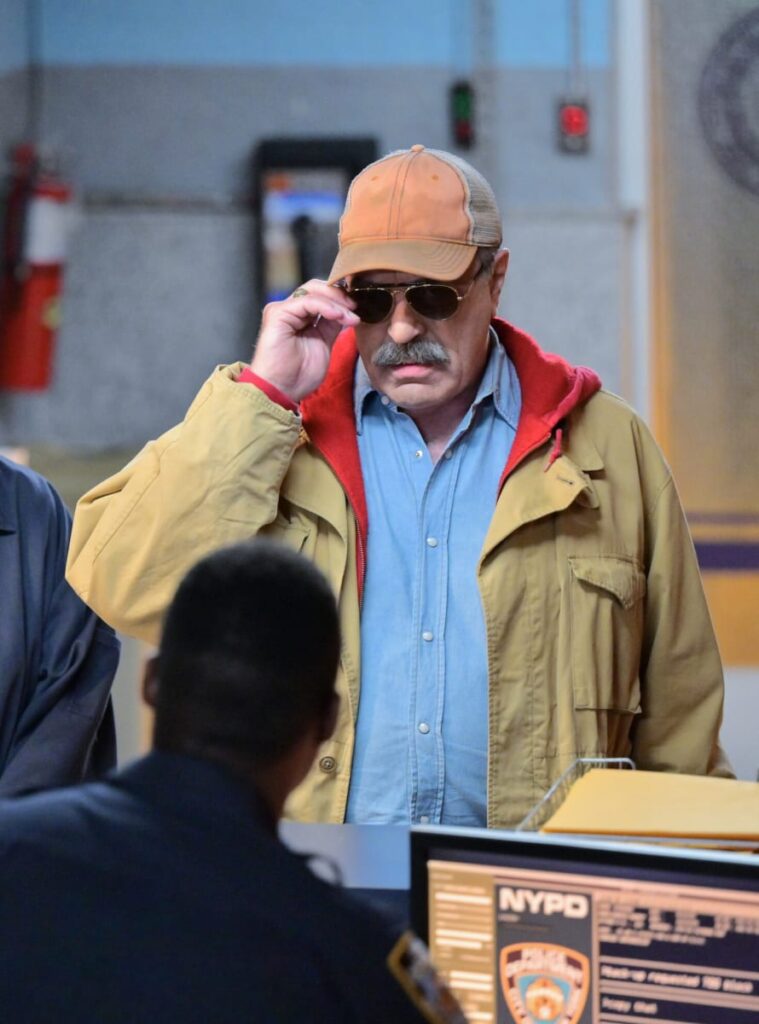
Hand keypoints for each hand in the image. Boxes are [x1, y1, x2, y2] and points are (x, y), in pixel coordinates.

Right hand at [250, 280, 358, 401]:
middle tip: (356, 307)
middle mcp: (290, 309)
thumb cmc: (298, 375)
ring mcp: (282, 310)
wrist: (281, 390)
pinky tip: (339, 316)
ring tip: (350, 316)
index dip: (340, 298)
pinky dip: (325, 306)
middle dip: (340, 296)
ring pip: (312, 291)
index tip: (358, 308)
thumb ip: (331, 326)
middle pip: (317, 288)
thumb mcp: (323, 344)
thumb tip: (347, 312)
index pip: (321, 296)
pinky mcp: (277, 314)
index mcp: (299, 316)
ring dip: (336, 302)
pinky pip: (306, 302)